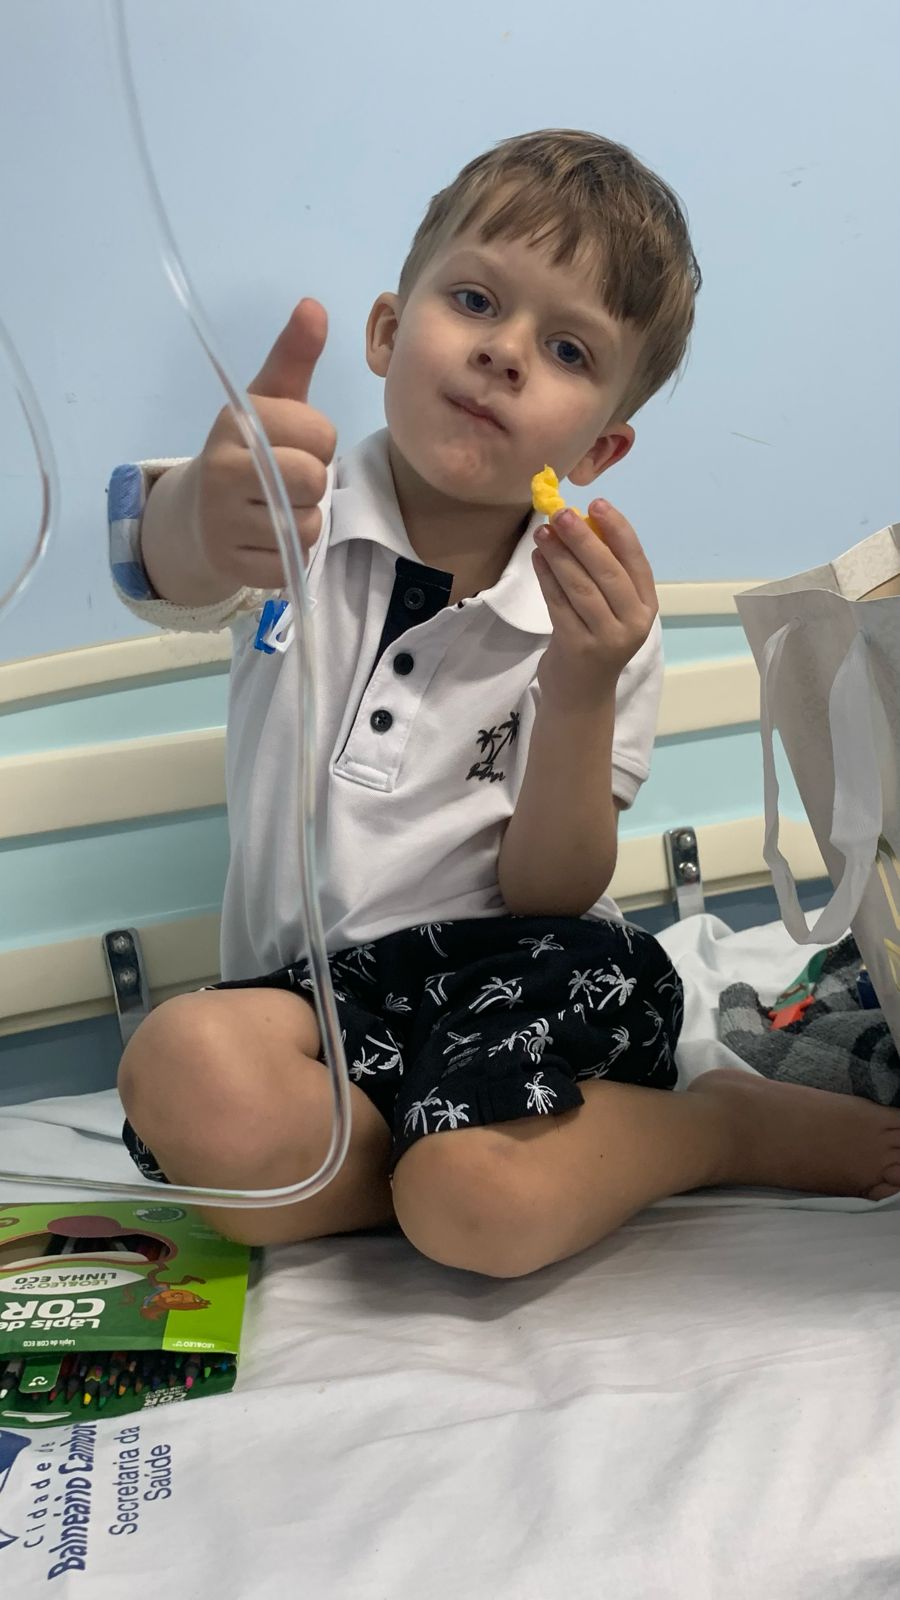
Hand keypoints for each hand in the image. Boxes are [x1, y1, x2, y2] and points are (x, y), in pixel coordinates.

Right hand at [190, 298, 335, 590]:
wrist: (197, 516)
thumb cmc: (247, 452)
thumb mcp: (269, 402)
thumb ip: (293, 357)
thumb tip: (313, 305)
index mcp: (236, 422)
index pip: (320, 433)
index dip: (318, 440)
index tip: (296, 442)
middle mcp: (223, 469)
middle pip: (313, 480)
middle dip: (313, 482)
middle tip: (289, 480)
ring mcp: (223, 520)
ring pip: (306, 525)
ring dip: (303, 520)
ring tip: (277, 509)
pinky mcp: (231, 563)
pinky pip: (291, 562)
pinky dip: (288, 554)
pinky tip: (266, 537)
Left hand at [532, 499, 657, 710]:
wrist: (581, 694)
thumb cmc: (595, 640)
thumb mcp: (612, 609)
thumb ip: (605, 574)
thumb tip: (581, 523)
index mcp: (646, 606)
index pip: (636, 561)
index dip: (618, 530)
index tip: (598, 503)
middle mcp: (632, 623)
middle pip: (608, 573)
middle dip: (583, 539)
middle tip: (561, 512)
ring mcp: (606, 638)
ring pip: (581, 588)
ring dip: (560, 555)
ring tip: (543, 531)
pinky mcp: (578, 648)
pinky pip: (559, 605)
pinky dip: (547, 578)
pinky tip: (538, 558)